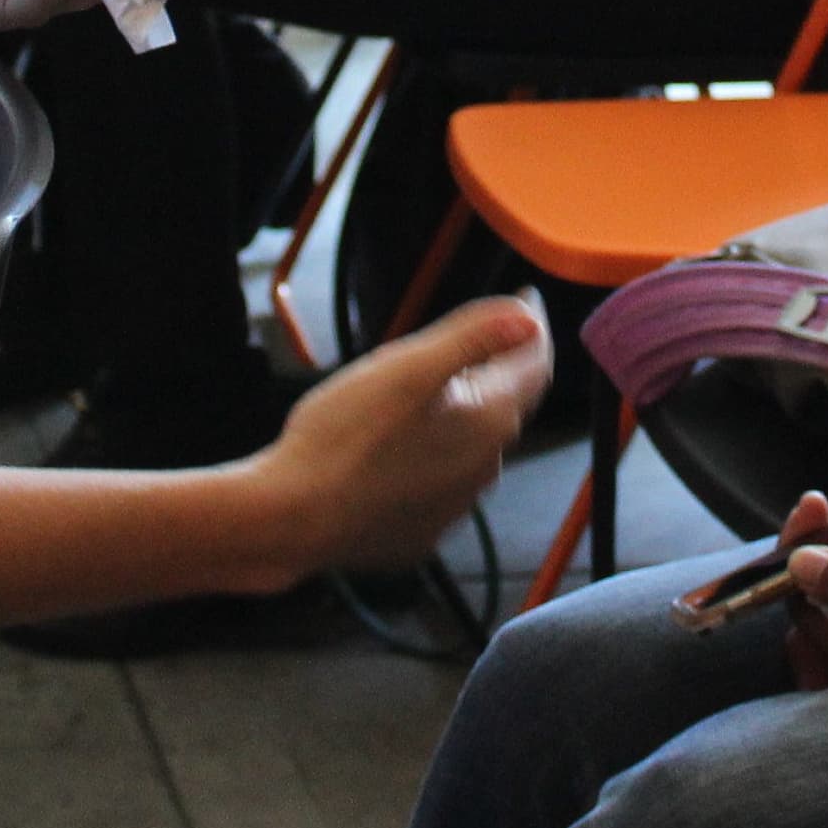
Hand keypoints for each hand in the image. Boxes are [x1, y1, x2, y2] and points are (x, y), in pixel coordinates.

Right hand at [253, 294, 553, 575]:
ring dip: (457, 414)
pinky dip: (429, 455)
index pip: (535, 364)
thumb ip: (472, 337)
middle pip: (503, 403)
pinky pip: (437, 481)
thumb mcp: (407, 367)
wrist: (293, 518)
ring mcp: (453, 507)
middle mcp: (484, 469)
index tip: (524, 297)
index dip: (530, 326)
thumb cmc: (344, 438)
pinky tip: (393, 446)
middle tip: (459, 341)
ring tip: (417, 392)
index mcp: (488, 423)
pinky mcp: (421, 530)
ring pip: (469, 444)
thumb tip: (528, 318)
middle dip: (490, 368)